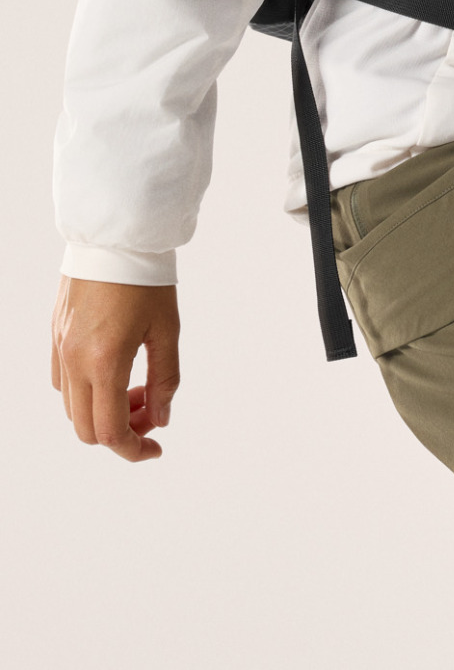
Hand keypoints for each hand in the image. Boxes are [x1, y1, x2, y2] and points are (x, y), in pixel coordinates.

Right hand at [51, 278, 179, 461]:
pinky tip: (113, 369)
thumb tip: (161, 419)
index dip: (134, 450)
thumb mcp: (167, 330)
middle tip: (151, 408)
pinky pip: (62, 382)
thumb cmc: (146, 278)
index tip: (156, 448)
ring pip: (72, 407)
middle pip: (86, 429)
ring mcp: (59, 347)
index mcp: (103, 362)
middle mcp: (73, 360)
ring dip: (103, 410)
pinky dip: (87, 391)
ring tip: (137, 384)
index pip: (109, 432)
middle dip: (121, 430)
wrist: (117, 234)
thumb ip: (165, 379)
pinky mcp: (55, 334)